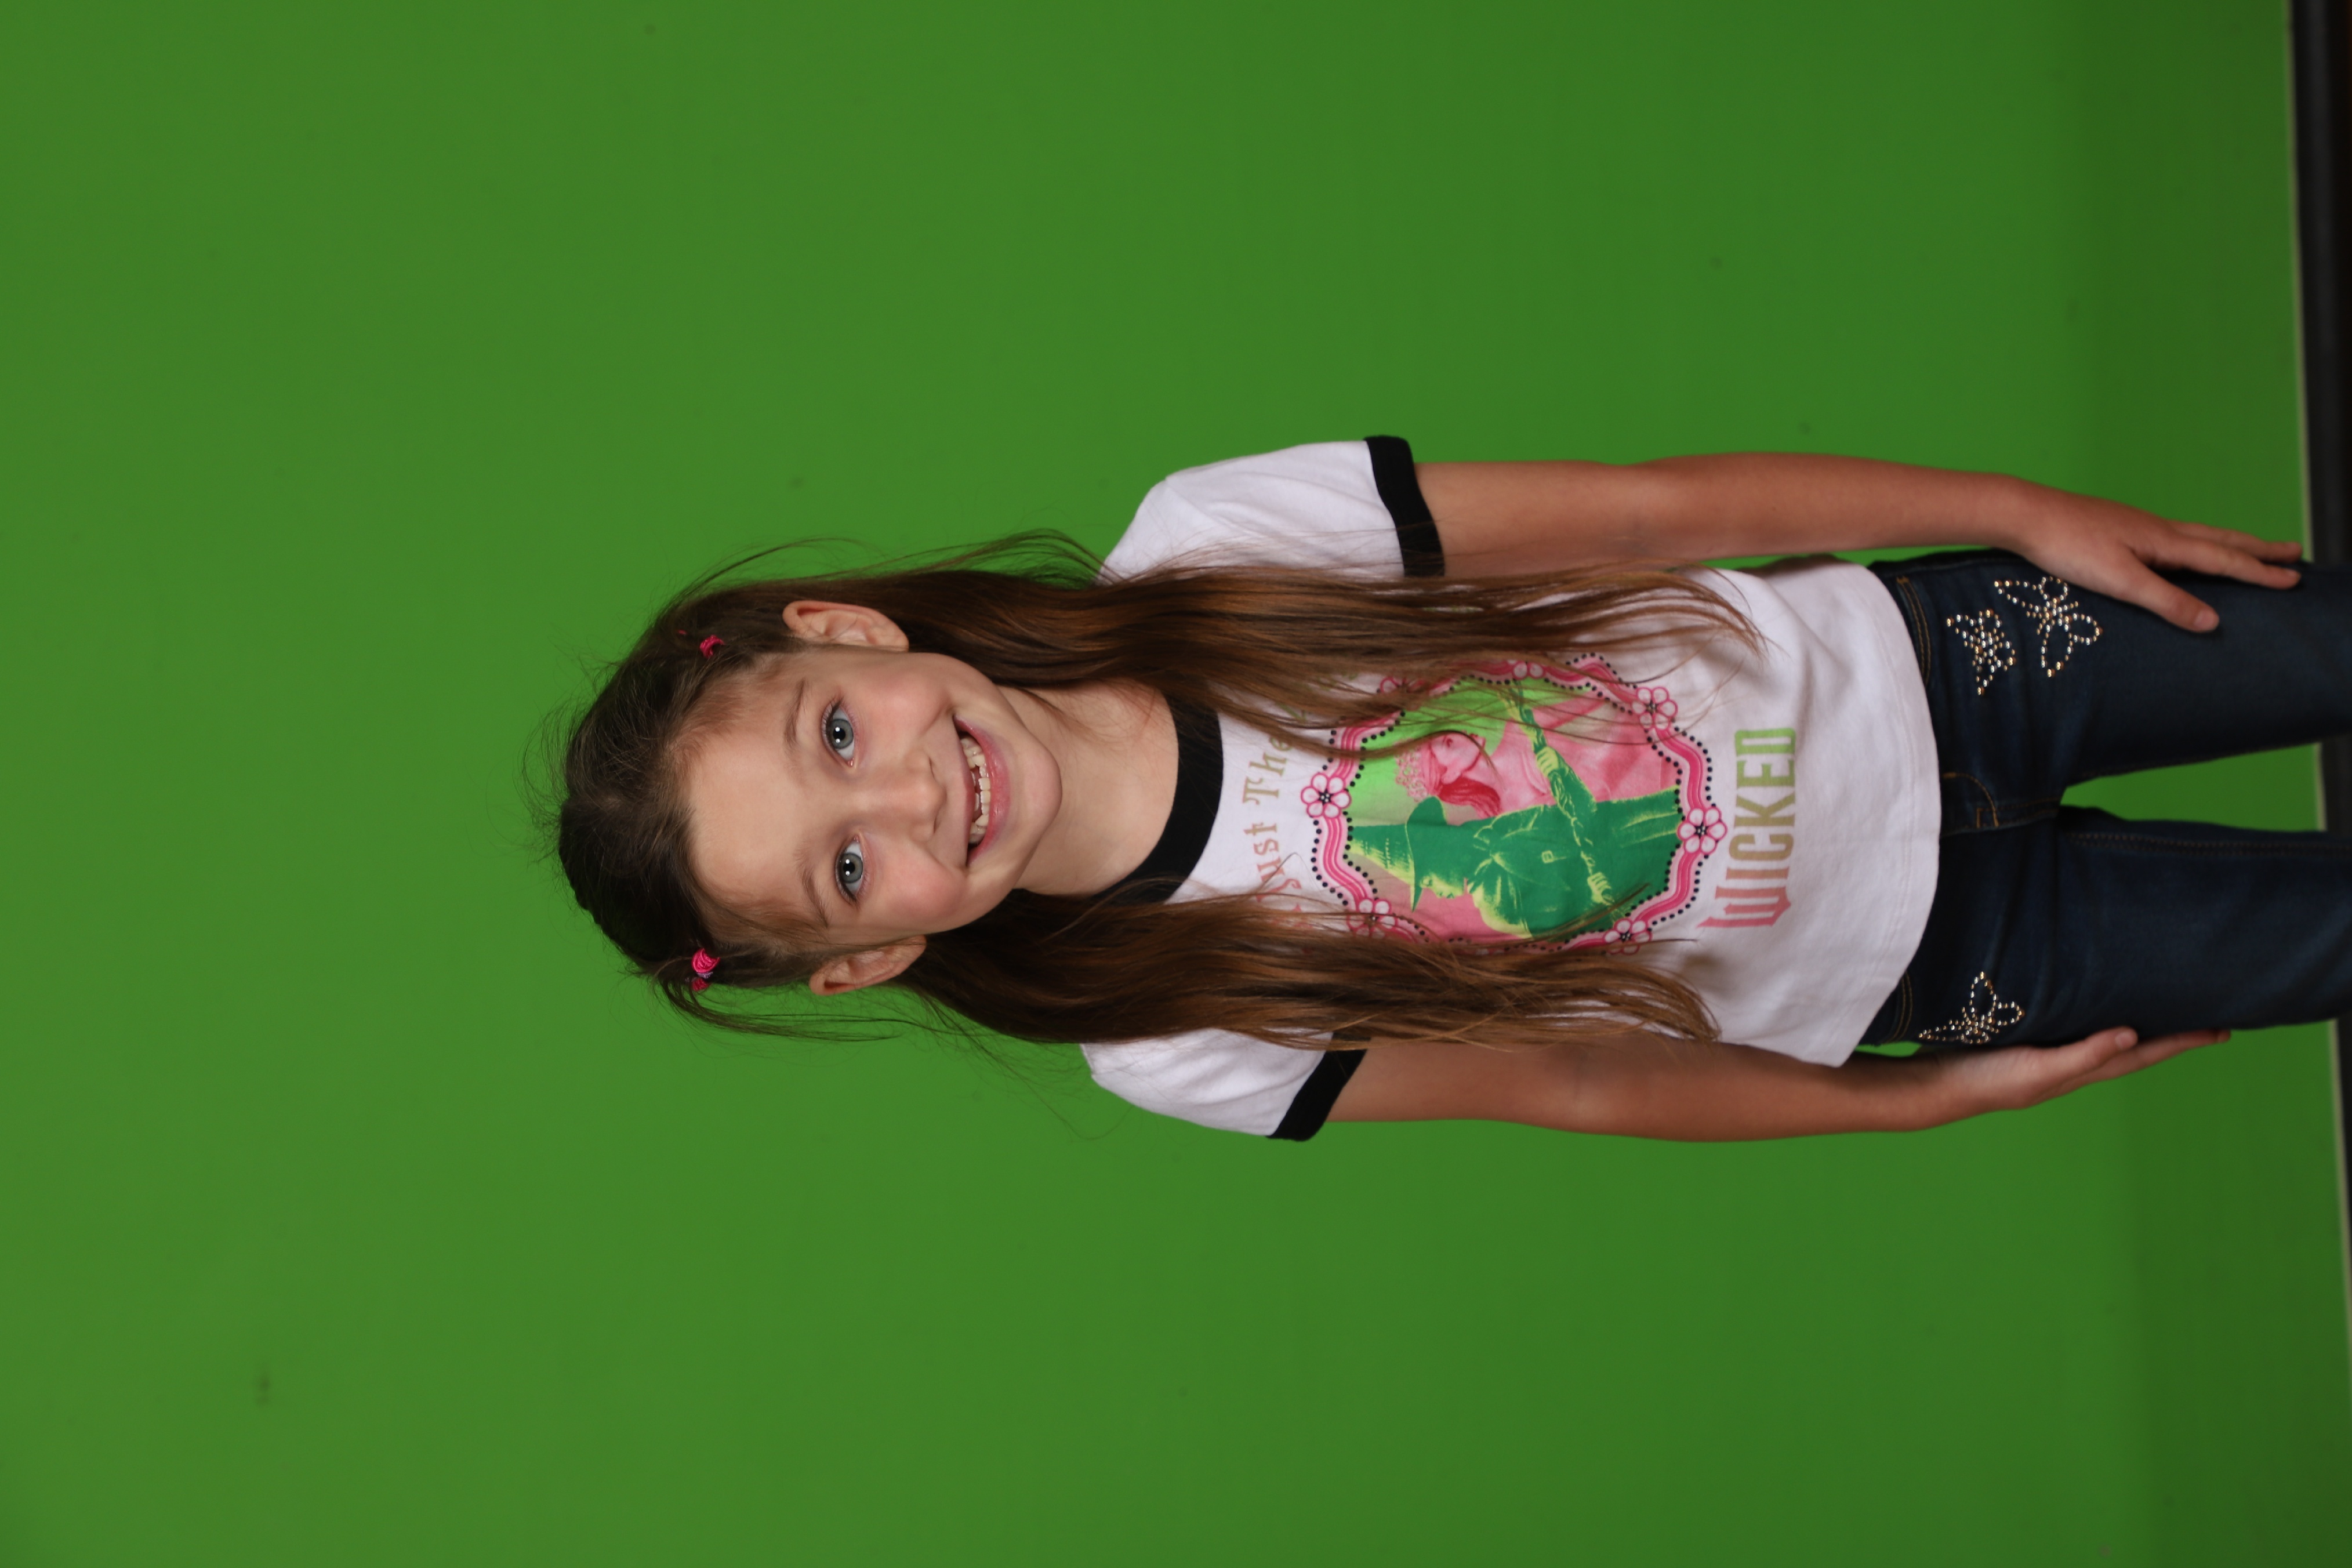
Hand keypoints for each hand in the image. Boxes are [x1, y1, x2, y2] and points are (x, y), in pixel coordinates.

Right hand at [1932, 1026, 2228, 1117]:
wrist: (1938, 1085)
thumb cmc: (1988, 1079)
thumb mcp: (2039, 1068)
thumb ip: (2083, 1054)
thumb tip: (2132, 1036)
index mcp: (2082, 1070)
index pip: (2144, 1053)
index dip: (2183, 1042)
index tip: (2222, 1031)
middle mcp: (2075, 1062)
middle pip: (2136, 1048)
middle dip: (2173, 1036)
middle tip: (2210, 1022)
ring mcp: (2054, 1053)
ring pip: (2111, 1038)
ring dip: (2142, 1029)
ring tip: (2164, 1013)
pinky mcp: (2033, 1041)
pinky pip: (2082, 1027)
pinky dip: (2102, 1018)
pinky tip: (2098, 1006)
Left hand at [1998, 483, 2302, 631]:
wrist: (2024, 515)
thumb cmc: (2068, 547)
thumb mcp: (2120, 581)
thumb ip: (2165, 601)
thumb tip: (2212, 622)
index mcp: (2165, 541)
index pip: (2225, 559)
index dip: (2260, 572)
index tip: (2294, 579)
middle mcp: (2158, 529)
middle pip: (2220, 538)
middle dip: (2257, 549)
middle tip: (2292, 552)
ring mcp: (2138, 526)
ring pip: (2197, 534)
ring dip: (2229, 542)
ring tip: (2250, 548)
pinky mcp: (2118, 529)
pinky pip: (2172, 536)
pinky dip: (2195, 543)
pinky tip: (2182, 550)